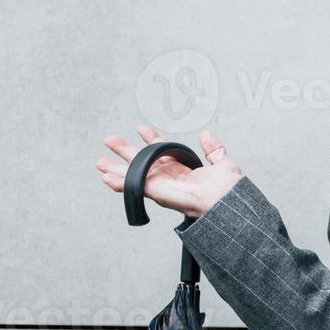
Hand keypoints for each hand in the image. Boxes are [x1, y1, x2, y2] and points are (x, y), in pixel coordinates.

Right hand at [96, 125, 243, 219]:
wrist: (228, 202)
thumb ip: (212, 148)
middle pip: (142, 162)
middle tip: (109, 140)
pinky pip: (136, 187)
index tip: (141, 127)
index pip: (162, 152)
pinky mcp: (157, 194)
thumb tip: (205, 133)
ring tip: (100, 161)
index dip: (151, 139)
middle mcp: (169, 178)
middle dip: (125, 151)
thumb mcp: (221, 162)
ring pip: (134, 175)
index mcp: (182, 170)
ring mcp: (162, 186)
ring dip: (116, 168)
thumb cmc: (229, 190)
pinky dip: (121, 183)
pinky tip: (106, 178)